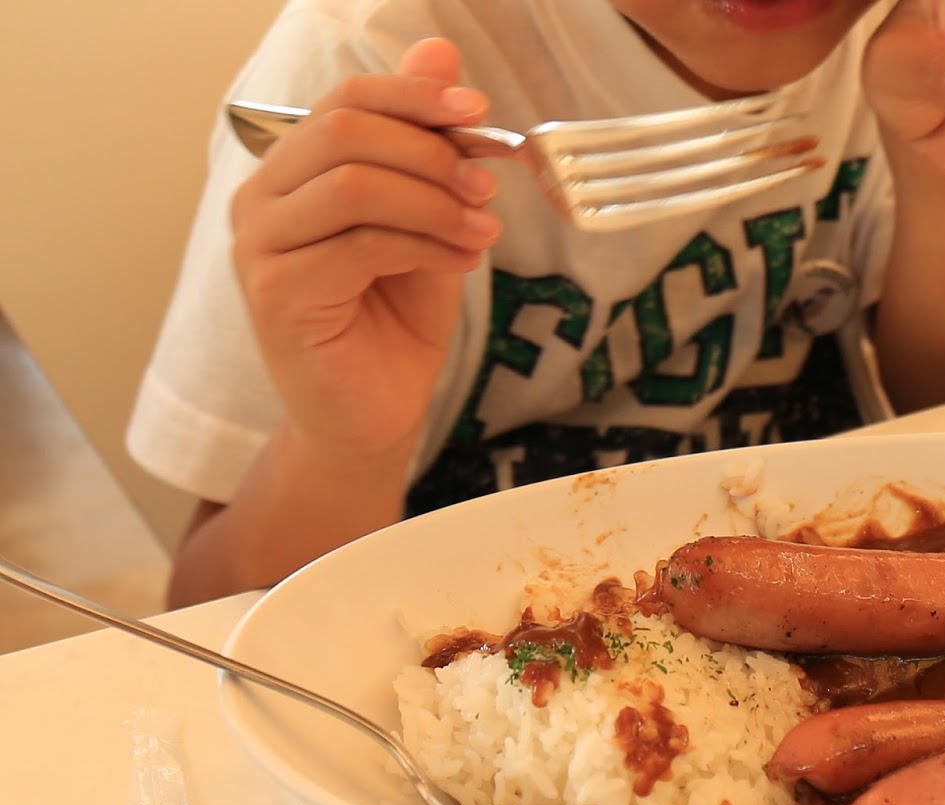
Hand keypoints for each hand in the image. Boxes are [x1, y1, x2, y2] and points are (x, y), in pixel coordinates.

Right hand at [230, 37, 499, 461]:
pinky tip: (461, 259)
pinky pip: (361, 245)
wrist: (373, 415)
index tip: (478, 111)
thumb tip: (440, 53)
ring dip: (435, 203)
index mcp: (292, 172)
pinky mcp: (277, 293)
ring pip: (355, 186)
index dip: (414, 95)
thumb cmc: (392, 320)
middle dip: (431, 152)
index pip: (346, 100)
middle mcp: (261, 200)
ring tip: (483, 229)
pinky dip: (426, 246)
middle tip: (487, 184)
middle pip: (346, 131)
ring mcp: (260, 247)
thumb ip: (427, 145)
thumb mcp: (426, 218)